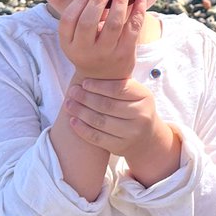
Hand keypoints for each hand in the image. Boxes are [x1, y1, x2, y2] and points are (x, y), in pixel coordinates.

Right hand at [58, 0, 145, 80]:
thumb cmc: (90, 49)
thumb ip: (84, 16)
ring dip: (119, 2)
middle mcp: (85, 51)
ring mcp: (106, 54)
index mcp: (69, 44)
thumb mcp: (78, 38)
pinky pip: (133, 29)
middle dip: (98, 0)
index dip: (79, 1)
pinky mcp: (125, 54)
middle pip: (88, 22)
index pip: (68, 20)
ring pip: (113, 24)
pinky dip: (138, 12)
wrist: (105, 80)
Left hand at [65, 76, 181, 185]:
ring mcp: (132, 133)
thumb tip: (91, 69)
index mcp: (145, 97)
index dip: (99, 86)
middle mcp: (141, 115)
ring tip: (68, 104)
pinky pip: (97, 138)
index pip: (119, 89)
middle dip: (86, 98)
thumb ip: (119, 83)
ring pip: (100, 121)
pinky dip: (82, 129)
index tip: (84, 83)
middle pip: (107, 105)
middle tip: (72, 92)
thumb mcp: (135, 94)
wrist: (146, 137)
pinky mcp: (120, 147)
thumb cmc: (134, 108)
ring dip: (80, 112)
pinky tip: (73, 121)